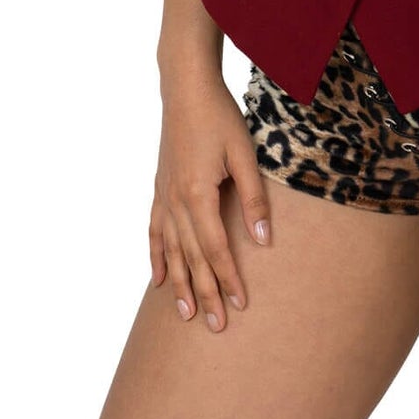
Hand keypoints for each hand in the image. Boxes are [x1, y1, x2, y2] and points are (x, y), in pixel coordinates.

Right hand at [148, 69, 274, 331]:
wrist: (186, 90)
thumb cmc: (220, 118)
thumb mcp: (245, 155)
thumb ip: (254, 198)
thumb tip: (264, 240)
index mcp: (198, 195)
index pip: (216, 249)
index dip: (229, 278)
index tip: (240, 305)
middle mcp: (176, 202)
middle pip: (193, 258)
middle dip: (205, 293)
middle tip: (216, 327)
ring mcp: (164, 197)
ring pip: (172, 251)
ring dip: (179, 285)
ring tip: (187, 315)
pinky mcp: (160, 189)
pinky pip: (155, 232)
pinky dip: (157, 257)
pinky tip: (158, 279)